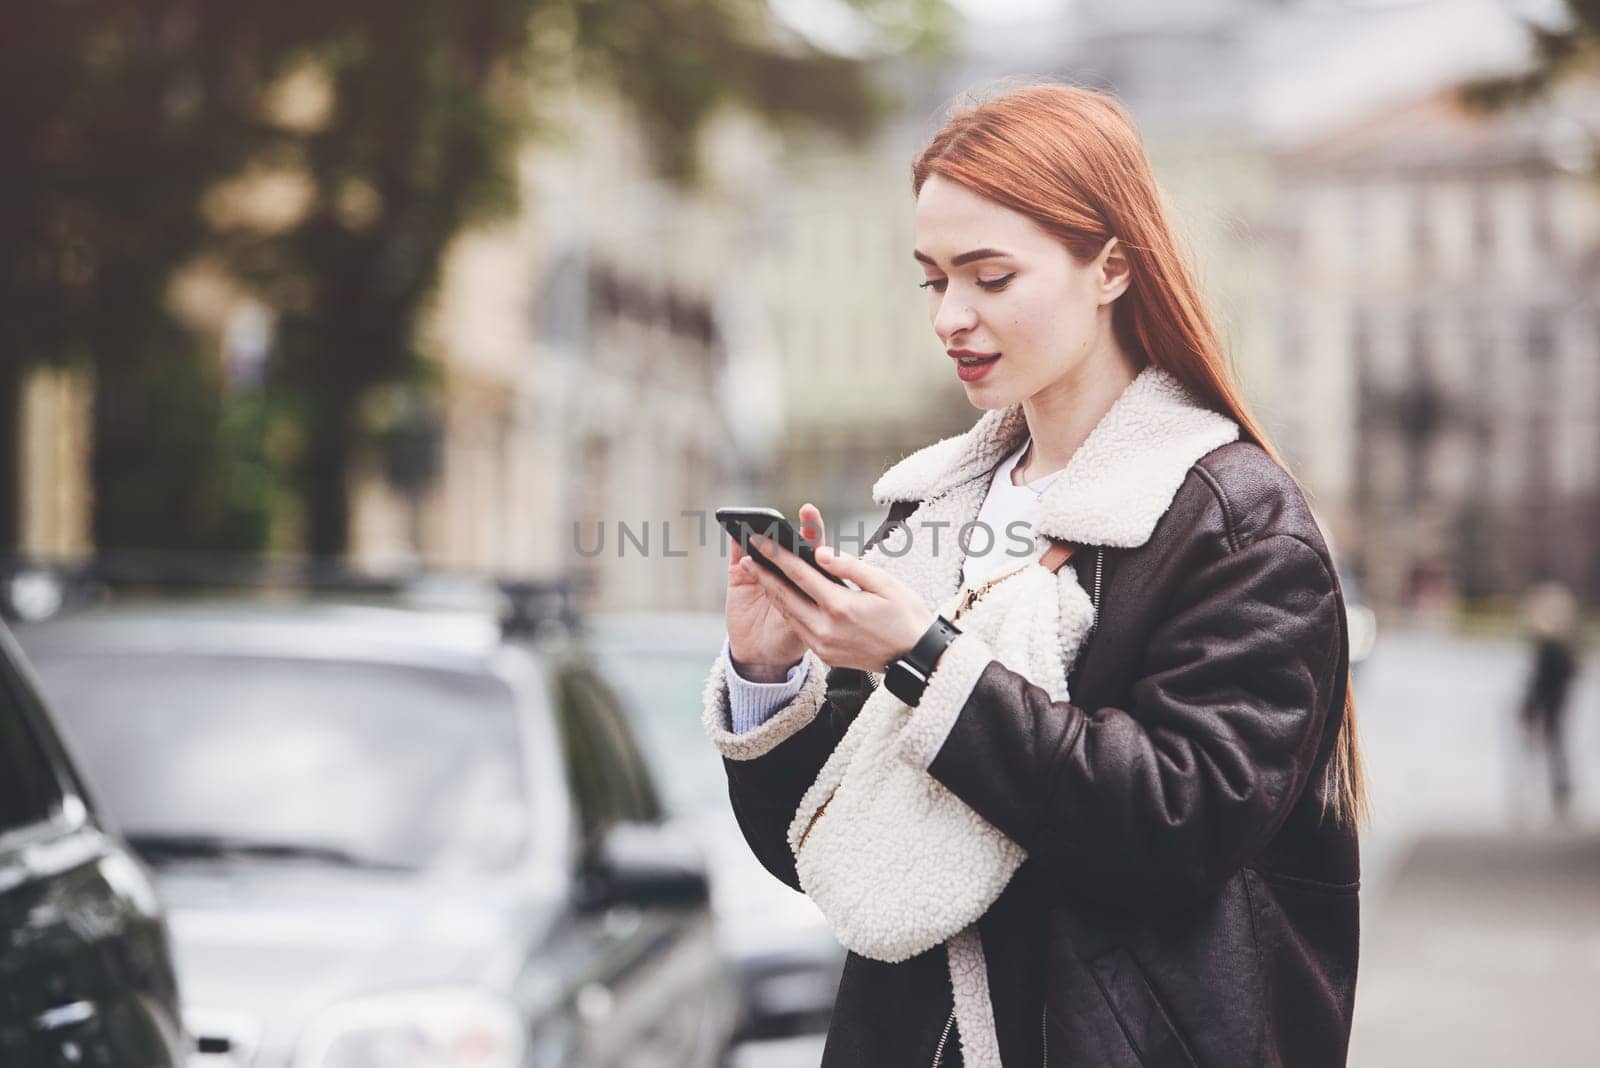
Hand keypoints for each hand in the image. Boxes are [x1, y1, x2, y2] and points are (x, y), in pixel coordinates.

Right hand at [725, 503, 827, 680]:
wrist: (765, 658)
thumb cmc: (793, 638)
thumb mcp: (810, 619)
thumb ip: (812, 595)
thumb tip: (820, 568)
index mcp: (806, 576)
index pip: (812, 548)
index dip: (812, 528)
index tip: (810, 512)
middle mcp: (784, 568)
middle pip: (786, 541)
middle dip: (785, 524)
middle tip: (792, 510)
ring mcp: (762, 570)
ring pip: (760, 544)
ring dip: (759, 530)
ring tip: (759, 520)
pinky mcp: (739, 576)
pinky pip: (737, 555)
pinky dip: (736, 542)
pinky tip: (737, 532)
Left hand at [739, 508, 935, 673]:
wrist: (915, 658)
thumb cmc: (906, 615)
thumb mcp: (884, 583)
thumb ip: (849, 566)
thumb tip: (820, 551)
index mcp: (840, 606)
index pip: (800, 574)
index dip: (777, 555)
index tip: (761, 540)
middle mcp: (826, 628)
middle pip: (785, 595)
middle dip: (764, 572)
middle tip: (748, 552)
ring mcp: (823, 644)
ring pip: (788, 613)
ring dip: (771, 591)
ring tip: (757, 571)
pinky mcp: (824, 655)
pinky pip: (798, 628)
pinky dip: (786, 609)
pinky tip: (780, 596)